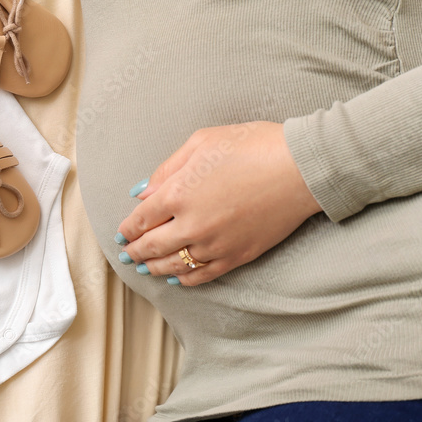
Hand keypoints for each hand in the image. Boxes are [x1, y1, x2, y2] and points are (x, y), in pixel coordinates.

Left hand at [116, 122, 321, 285]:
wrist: (300, 168)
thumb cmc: (252, 146)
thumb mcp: (202, 142)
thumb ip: (168, 169)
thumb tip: (143, 193)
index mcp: (178, 193)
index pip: (141, 219)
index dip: (127, 228)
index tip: (121, 233)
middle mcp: (191, 224)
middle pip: (152, 246)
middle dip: (135, 252)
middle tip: (126, 254)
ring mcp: (215, 244)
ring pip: (175, 265)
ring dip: (155, 268)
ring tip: (144, 269)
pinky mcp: (238, 256)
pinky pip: (203, 275)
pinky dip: (186, 279)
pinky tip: (178, 279)